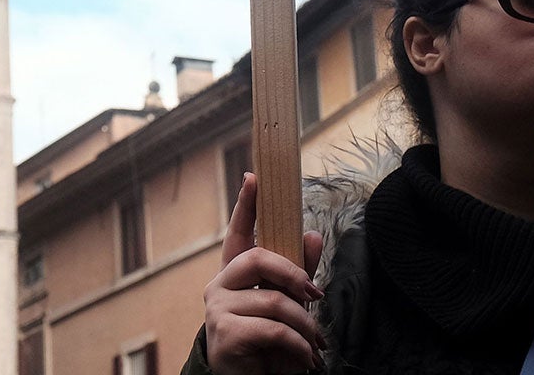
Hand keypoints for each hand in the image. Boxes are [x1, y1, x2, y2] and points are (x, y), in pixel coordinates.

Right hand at [202, 173, 325, 373]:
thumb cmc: (266, 346)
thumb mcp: (287, 309)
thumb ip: (298, 276)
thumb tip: (312, 235)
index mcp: (233, 277)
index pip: (238, 234)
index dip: (246, 205)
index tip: (253, 177)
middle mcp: (219, 287)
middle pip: (258, 258)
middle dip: (294, 274)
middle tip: (314, 295)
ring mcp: (218, 310)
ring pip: (274, 300)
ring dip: (305, 325)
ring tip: (315, 344)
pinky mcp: (226, 335)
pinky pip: (275, 329)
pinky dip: (299, 346)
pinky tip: (305, 359)